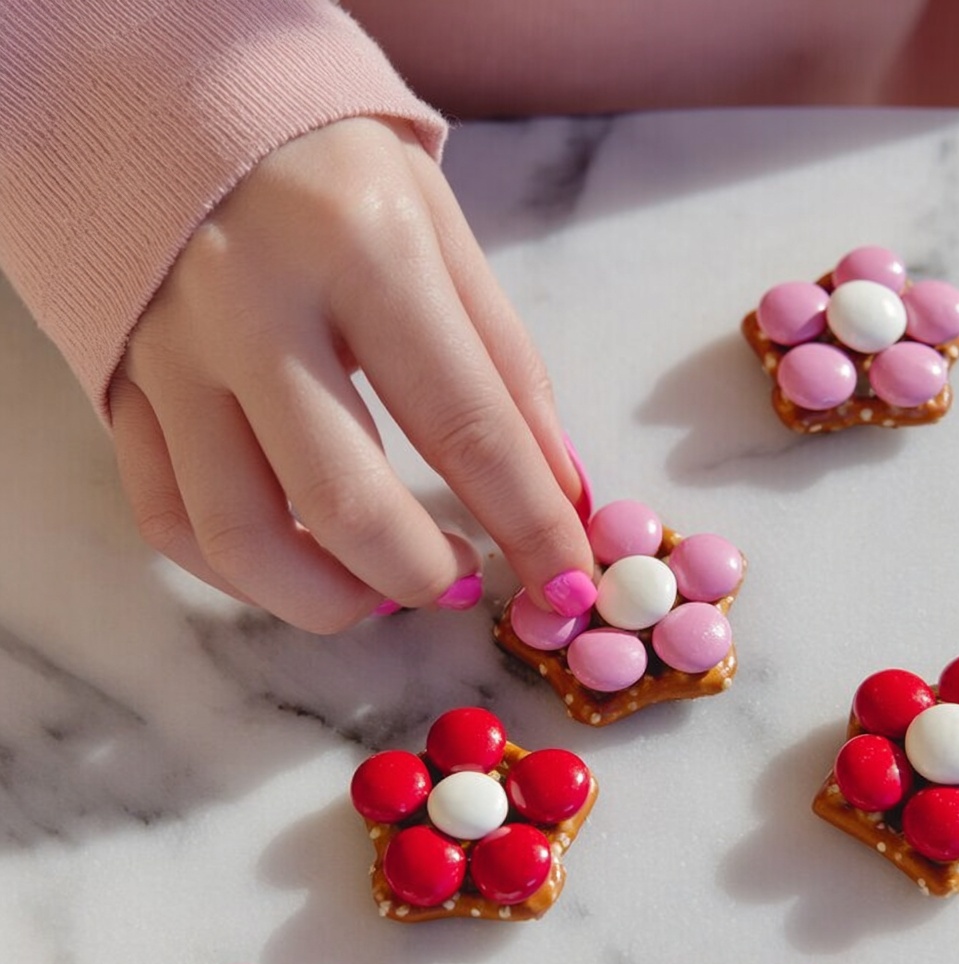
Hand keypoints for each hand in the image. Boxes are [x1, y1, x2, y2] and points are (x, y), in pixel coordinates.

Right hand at [108, 117, 592, 632]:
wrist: (170, 101)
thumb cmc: (325, 165)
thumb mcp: (438, 226)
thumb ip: (502, 360)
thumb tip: (557, 485)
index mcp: (359, 245)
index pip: (468, 424)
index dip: (531, 524)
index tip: (568, 584)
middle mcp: (252, 305)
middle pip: (345, 503)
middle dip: (425, 575)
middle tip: (463, 579)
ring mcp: (171, 355)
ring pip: (240, 536)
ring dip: (329, 598)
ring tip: (382, 588)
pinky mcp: (121, 390)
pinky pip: (169, 521)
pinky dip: (243, 575)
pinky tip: (300, 564)